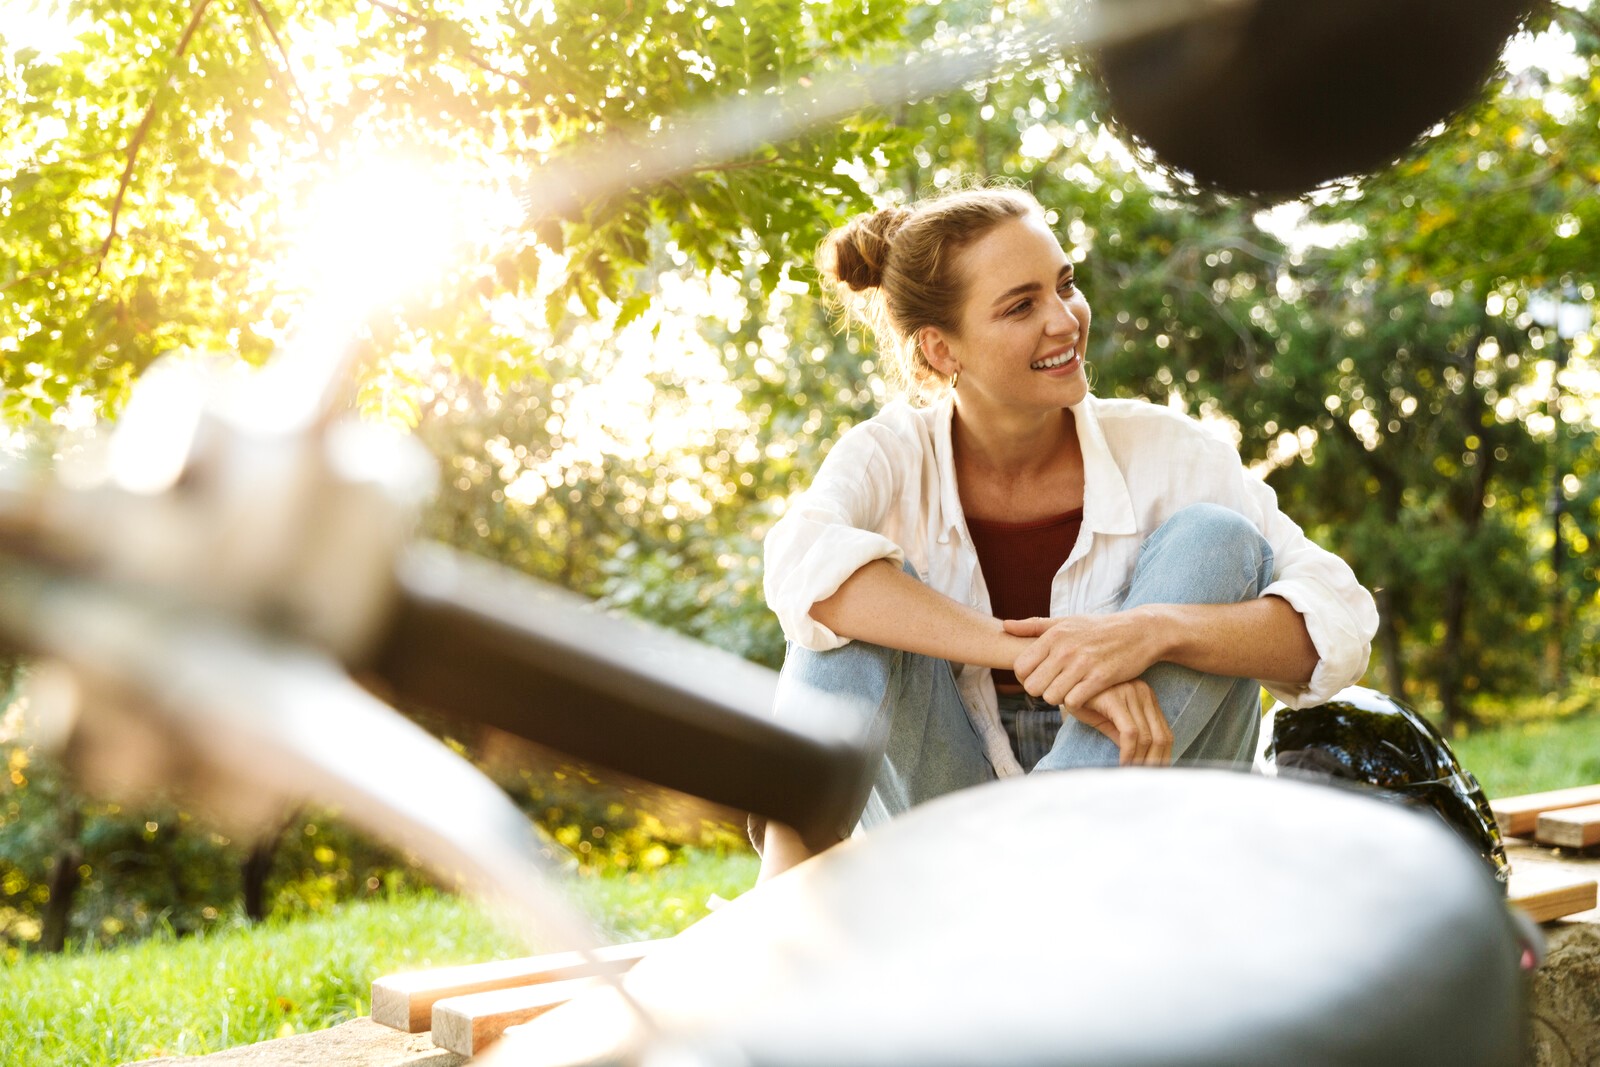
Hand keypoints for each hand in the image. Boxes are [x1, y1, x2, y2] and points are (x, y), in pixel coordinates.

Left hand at [1005, 611, 1160, 708]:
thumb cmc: (1098, 628)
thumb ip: (1033, 626)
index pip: (1020, 667)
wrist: (1139, 632)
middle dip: (1041, 690)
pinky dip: (1076, 703)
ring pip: (1050, 697)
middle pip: (1032, 686)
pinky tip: (1084, 695)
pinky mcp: (1100, 678)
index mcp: (1053, 635)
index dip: (1027, 677)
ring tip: (1069, 690)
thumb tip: (1004, 626)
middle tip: (1055, 686)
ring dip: (1059, 698)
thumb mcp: (1066, 621)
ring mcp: (1082, 664)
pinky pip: (1073, 701)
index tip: (1041, 676)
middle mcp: (1064, 649)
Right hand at [1068, 679, 1171, 766]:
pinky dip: (1129, 752)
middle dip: (1154, 763)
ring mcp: (1131, 693)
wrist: (1062, 684)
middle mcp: (1143, 692)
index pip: (1165, 733)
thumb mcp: (1110, 721)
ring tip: (1131, 774)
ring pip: (1147, 737)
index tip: (1155, 774)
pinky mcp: (1116, 699)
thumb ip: (1127, 737)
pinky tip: (1122, 763)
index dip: (1163, 757)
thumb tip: (1143, 761)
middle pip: (1161, 736)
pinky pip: (1130, 732)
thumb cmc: (1085, 702)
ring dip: (1140, 761)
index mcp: (1146, 696)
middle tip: (1144, 779)